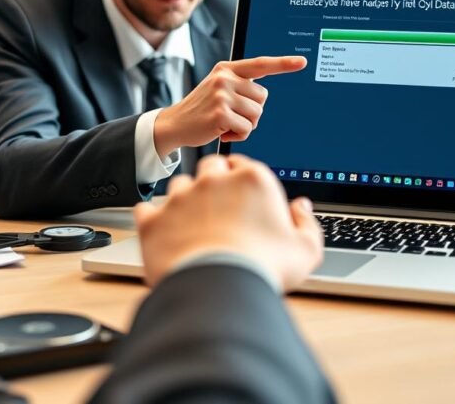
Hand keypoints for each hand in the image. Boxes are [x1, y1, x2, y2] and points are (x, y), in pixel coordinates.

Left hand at [133, 154, 323, 291]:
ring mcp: (181, 198)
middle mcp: (214, 181)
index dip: (242, 179)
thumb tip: (301, 208)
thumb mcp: (305, 251)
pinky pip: (147, 210)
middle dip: (213, 182)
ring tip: (192, 226)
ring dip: (184, 200)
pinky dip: (155, 220)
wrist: (218, 290)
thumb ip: (306, 224)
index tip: (243, 196)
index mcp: (252, 180)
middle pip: (210, 167)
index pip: (243, 164)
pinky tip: (165, 234)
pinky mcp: (154, 219)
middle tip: (219, 208)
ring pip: (179, 186)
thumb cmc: (263, 269)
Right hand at [153, 56, 306, 157]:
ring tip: (225, 123)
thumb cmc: (202, 109)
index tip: (302, 62)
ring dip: (245, 125)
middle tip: (231, 115)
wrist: (175, 124)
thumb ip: (239, 84)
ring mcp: (222, 95)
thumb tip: (263, 94)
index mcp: (227, 69)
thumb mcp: (218, 88)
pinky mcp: (221, 114)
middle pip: (263, 97)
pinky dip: (238, 136)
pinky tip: (222, 132)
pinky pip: (247, 129)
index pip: (261, 64)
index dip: (283, 63)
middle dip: (252, 111)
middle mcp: (225, 78)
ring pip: (257, 114)